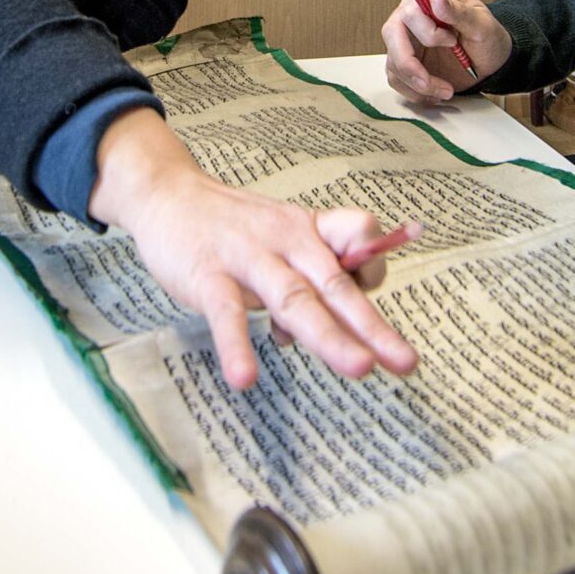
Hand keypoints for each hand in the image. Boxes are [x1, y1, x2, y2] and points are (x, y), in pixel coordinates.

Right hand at [89, 110, 419, 390]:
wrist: (168, 195)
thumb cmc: (231, 228)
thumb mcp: (280, 241)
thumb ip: (306, 284)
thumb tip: (326, 338)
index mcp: (308, 230)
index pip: (359, 236)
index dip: (374, 266)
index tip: (372, 292)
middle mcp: (286, 241)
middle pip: (336, 285)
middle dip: (373, 325)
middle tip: (406, 363)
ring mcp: (247, 257)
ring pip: (294, 299)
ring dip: (328, 335)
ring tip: (360, 368)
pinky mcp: (208, 275)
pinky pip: (226, 313)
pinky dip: (236, 346)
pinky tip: (245, 378)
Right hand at [380, 0, 511, 105]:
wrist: (491, 62)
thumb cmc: (489, 39)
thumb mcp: (481, 25)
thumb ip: (457, 11)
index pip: (410, 12)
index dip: (427, 33)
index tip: (451, 42)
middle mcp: (412, 15)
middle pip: (391, 35)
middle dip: (409, 65)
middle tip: (429, 83)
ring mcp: (406, 39)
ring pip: (393, 61)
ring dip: (417, 84)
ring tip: (445, 91)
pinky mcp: (406, 61)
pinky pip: (397, 79)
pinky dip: (415, 93)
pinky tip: (435, 94)